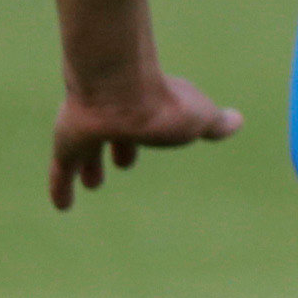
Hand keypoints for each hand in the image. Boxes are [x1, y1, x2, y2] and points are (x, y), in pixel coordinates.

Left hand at [50, 72, 243, 209]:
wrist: (119, 90)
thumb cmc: (164, 105)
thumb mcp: (201, 119)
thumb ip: (216, 123)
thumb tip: (236, 120)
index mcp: (152, 110)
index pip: (156, 124)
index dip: (159, 133)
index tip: (163, 139)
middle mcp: (120, 119)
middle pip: (121, 136)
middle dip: (123, 148)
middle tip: (124, 164)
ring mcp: (92, 129)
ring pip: (91, 151)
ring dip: (92, 167)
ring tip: (93, 184)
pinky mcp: (68, 144)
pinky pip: (63, 170)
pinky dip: (61, 187)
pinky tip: (61, 206)